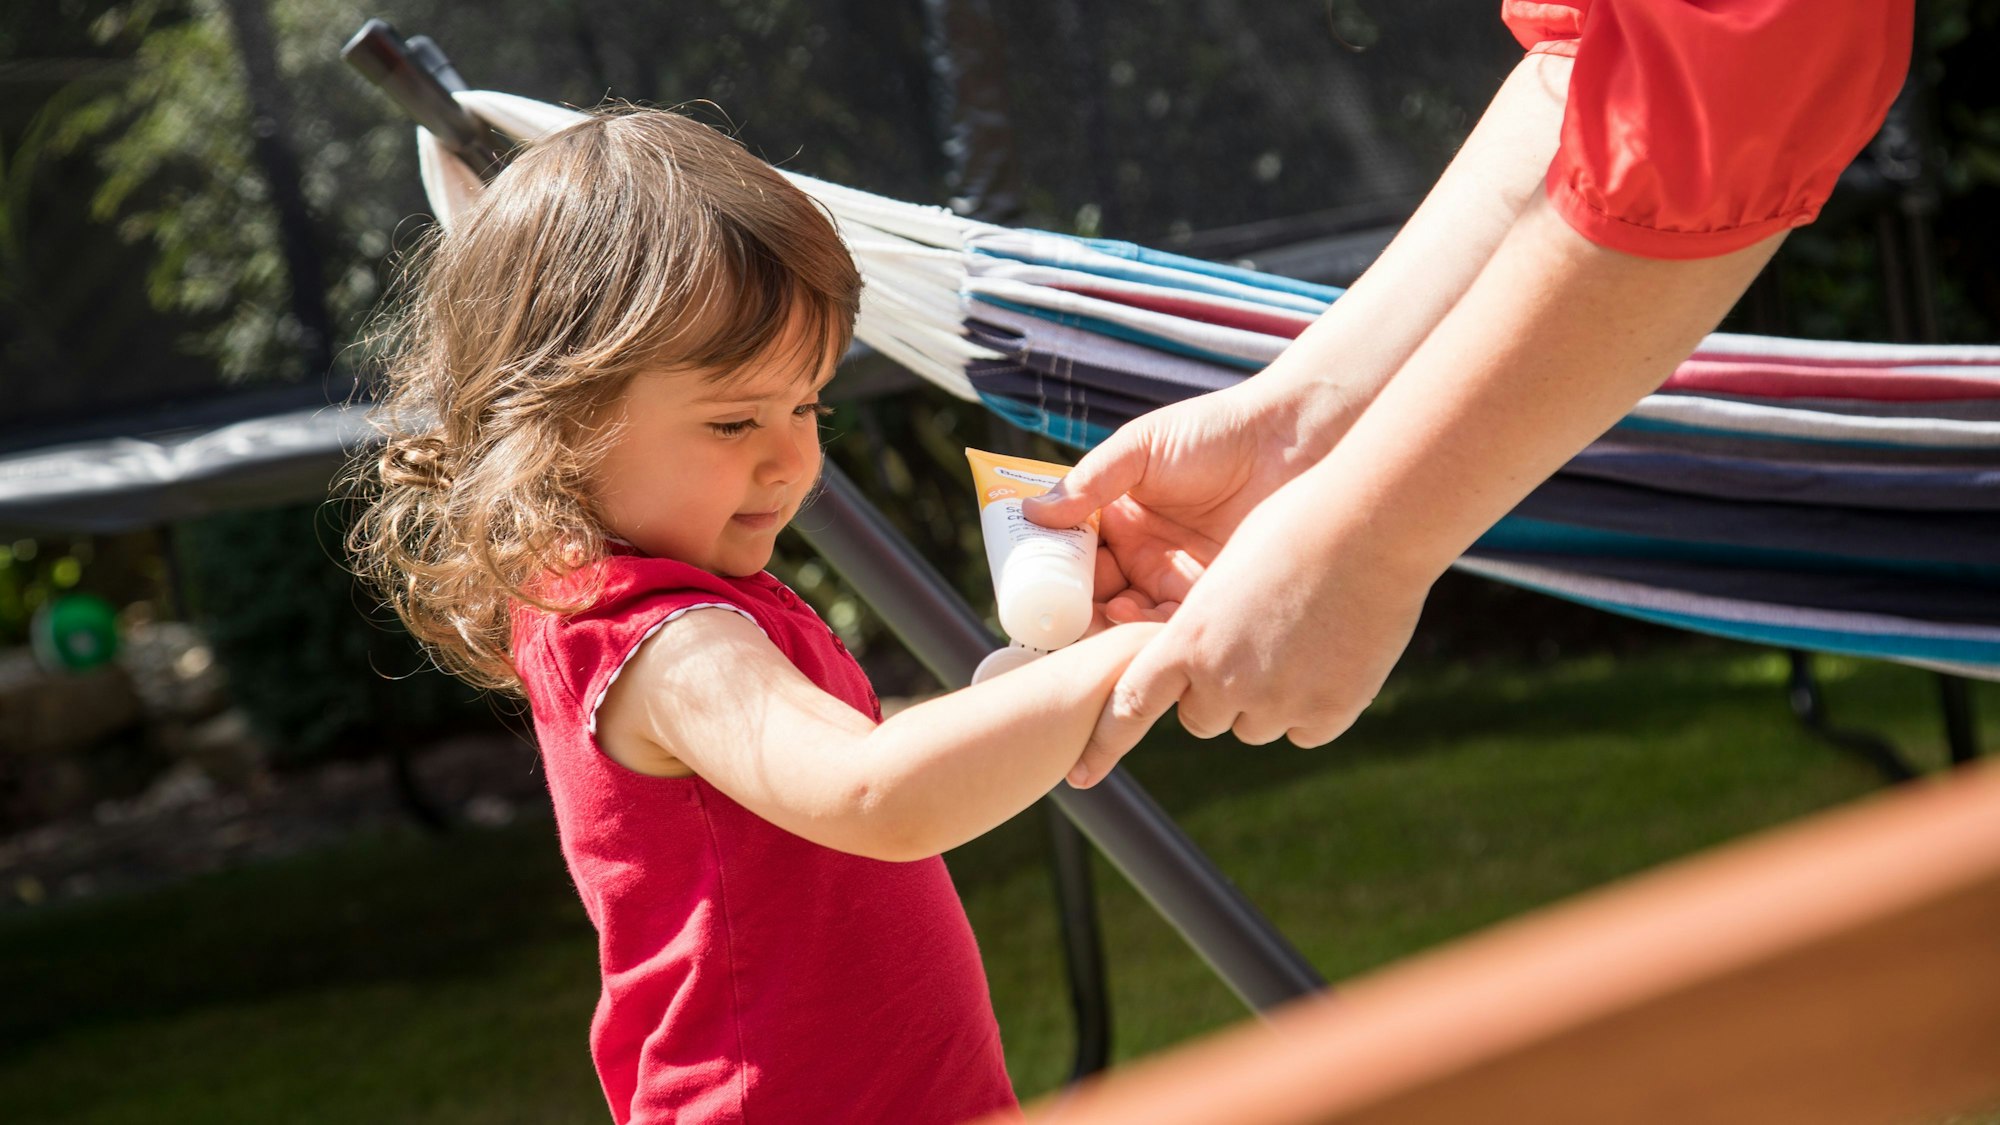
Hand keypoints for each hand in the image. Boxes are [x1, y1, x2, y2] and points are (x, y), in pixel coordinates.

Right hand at [1024, 377, 1353, 622]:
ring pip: (1129, 623)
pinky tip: (1140, 630)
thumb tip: (1031, 513)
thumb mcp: (1142, 449)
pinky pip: (1173, 632)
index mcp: (1119, 520)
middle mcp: (1142, 557)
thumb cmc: (1218, 432)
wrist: (1294, 440)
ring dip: (1110, 630)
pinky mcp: (1212, 603)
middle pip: (1095, 600)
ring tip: (1102, 624)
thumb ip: (1090, 482)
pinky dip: (1153, 638)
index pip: (1072, 560)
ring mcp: (1176, 583)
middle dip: (1075, 616)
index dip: (1051, 579)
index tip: (1033, 593)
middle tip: (1060, 623)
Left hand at [1064, 477, 1429, 786]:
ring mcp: (1278, 702)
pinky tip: (1331, 656)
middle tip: (1250, 645)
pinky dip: (1313, 706)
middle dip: (1216, 694)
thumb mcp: (1224, 571)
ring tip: (1298, 638)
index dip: (1105, 743)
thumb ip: (1200, 624)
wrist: (1371, 524)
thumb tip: (1193, 655)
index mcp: (1187, 639)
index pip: (1131, 705)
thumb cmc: (1295, 524)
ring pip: (1254, 726)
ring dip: (1266, 699)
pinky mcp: (1327, 713)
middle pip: (1201, 718)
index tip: (1081, 773)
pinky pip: (1304, 730)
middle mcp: (1225, 681)